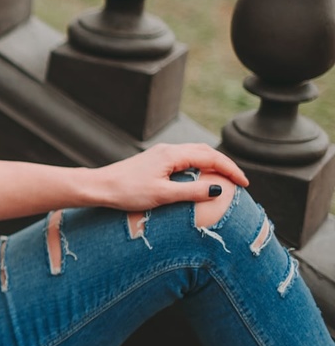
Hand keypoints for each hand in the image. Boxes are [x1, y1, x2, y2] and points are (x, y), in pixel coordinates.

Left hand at [90, 142, 248, 211]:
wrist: (99, 186)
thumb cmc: (127, 192)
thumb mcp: (163, 195)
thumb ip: (191, 192)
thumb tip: (219, 189)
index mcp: (172, 155)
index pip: (211, 157)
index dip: (230, 169)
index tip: (245, 183)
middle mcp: (168, 150)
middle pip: (205, 151)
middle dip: (225, 164)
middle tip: (240, 181)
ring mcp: (160, 154)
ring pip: (194, 153)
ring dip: (212, 163)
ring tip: (224, 179)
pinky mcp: (154, 161)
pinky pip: (184, 158)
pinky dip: (198, 165)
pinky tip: (199, 178)